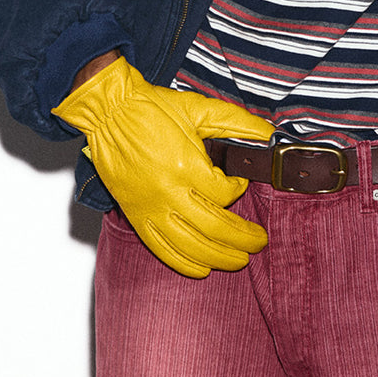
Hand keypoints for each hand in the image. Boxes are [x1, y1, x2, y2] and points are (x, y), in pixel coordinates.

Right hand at [52, 57, 274, 277]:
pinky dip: (183, 263)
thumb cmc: (152, 108)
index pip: (225, 194)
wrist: (109, 112)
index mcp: (186, 166)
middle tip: (259, 241)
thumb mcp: (199, 109)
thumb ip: (237, 123)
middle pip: (215, 227)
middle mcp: (168, 192)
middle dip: (242, 238)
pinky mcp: (136, 216)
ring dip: (220, 257)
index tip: (241, 182)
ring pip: (191, 246)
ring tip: (240, 259)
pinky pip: (161, 249)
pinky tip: (202, 268)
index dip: (239, 190)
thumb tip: (268, 134)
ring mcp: (150, 208)